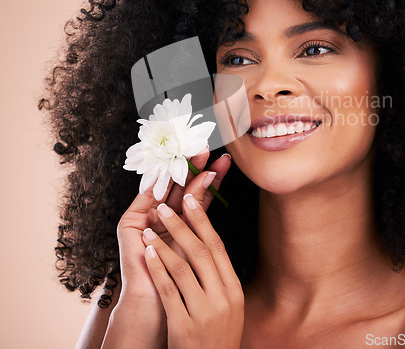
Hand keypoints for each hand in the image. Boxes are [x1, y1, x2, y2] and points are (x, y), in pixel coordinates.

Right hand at [112, 151, 231, 341]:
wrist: (159, 304)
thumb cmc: (183, 278)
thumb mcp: (196, 237)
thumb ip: (201, 211)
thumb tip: (215, 175)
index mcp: (184, 222)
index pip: (199, 195)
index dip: (211, 178)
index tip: (224, 161)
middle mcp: (165, 216)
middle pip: (181, 186)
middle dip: (194, 168)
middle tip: (206, 149)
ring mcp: (147, 217)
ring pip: (164, 188)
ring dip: (177, 171)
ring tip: (190, 157)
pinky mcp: (130, 222)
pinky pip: (143, 198)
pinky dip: (155, 183)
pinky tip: (167, 169)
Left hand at [142, 182, 243, 348]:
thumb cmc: (217, 336)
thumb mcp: (229, 305)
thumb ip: (220, 277)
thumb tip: (208, 243)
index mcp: (233, 289)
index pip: (217, 246)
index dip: (203, 220)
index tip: (191, 200)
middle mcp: (223, 297)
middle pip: (200, 251)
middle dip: (182, 224)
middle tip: (167, 206)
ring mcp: (204, 312)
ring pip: (182, 268)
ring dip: (163, 244)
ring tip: (150, 229)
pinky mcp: (185, 327)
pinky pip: (168, 291)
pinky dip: (157, 269)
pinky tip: (148, 254)